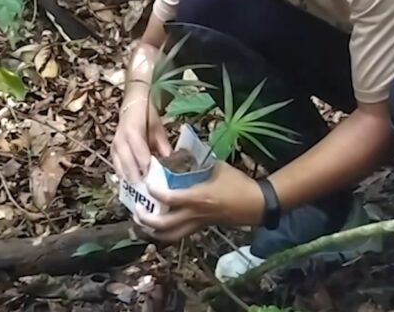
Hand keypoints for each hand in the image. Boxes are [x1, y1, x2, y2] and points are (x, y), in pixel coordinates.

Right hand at [111, 95, 171, 182]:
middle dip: (137, 174)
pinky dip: (124, 175)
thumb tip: (168, 156)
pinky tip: (133, 182)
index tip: (152, 172)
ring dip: (130, 177)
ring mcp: (114, 146)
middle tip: (148, 185)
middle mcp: (120, 139)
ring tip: (141, 186)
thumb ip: (162, 142)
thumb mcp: (157, 126)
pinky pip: (116, 167)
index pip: (137, 148)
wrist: (132, 106)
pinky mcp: (113, 152)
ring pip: (119, 166)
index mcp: (132, 130)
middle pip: (126, 160)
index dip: (143, 160)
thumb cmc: (147, 116)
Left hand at [135, 162, 263, 242]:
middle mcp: (195, 214)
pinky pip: (180, 234)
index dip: (155, 192)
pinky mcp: (202, 228)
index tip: (147, 183)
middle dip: (147, 220)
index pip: (169, 199)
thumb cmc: (238, 183)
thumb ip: (199, 165)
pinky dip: (168, 232)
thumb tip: (184, 158)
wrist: (256, 204)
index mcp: (198, 197)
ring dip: (154, 231)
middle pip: (164, 225)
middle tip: (137, 210)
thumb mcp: (218, 167)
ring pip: (170, 236)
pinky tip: (161, 224)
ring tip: (144, 222)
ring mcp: (198, 224)